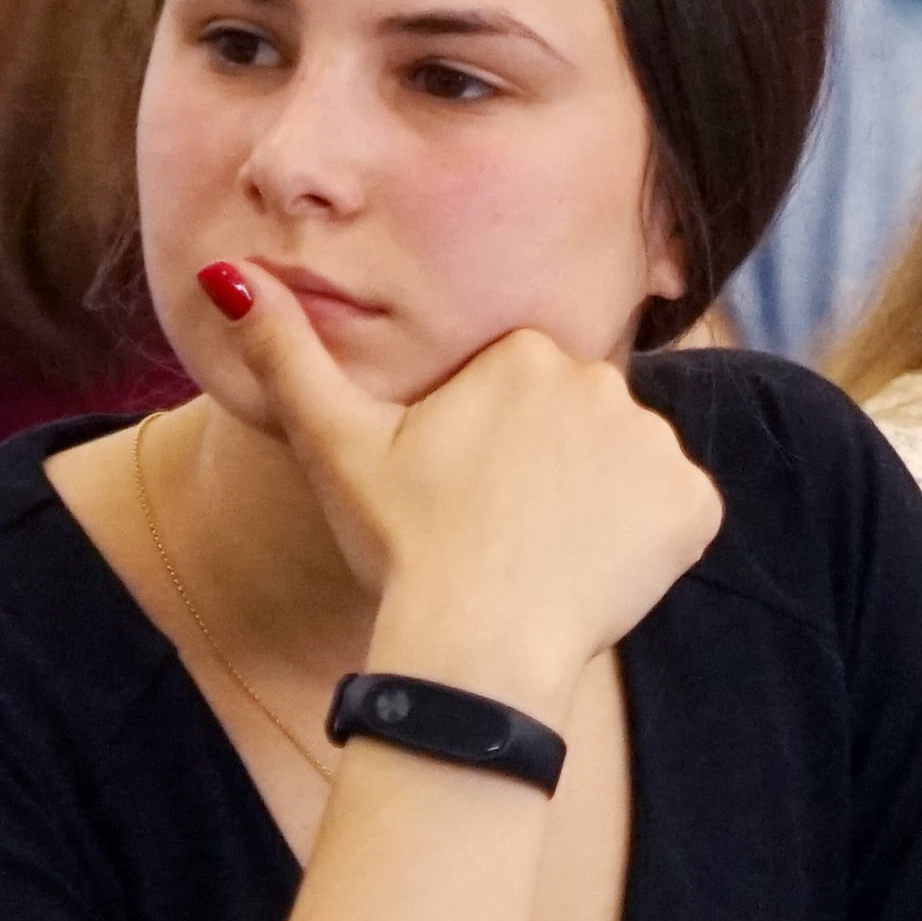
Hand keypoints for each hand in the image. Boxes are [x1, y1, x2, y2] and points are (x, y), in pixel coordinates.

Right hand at [193, 267, 715, 715]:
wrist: (473, 648)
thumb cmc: (400, 545)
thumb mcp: (334, 444)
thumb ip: (287, 352)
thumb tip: (225, 272)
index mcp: (523, 354)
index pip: (521, 388)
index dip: (490, 445)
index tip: (462, 490)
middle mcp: (604, 381)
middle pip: (578, 421)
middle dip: (546, 466)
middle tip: (497, 527)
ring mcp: (658, 445)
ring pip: (625, 466)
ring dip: (595, 503)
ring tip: (539, 552)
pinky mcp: (696, 507)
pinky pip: (676, 514)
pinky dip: (645, 543)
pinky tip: (590, 571)